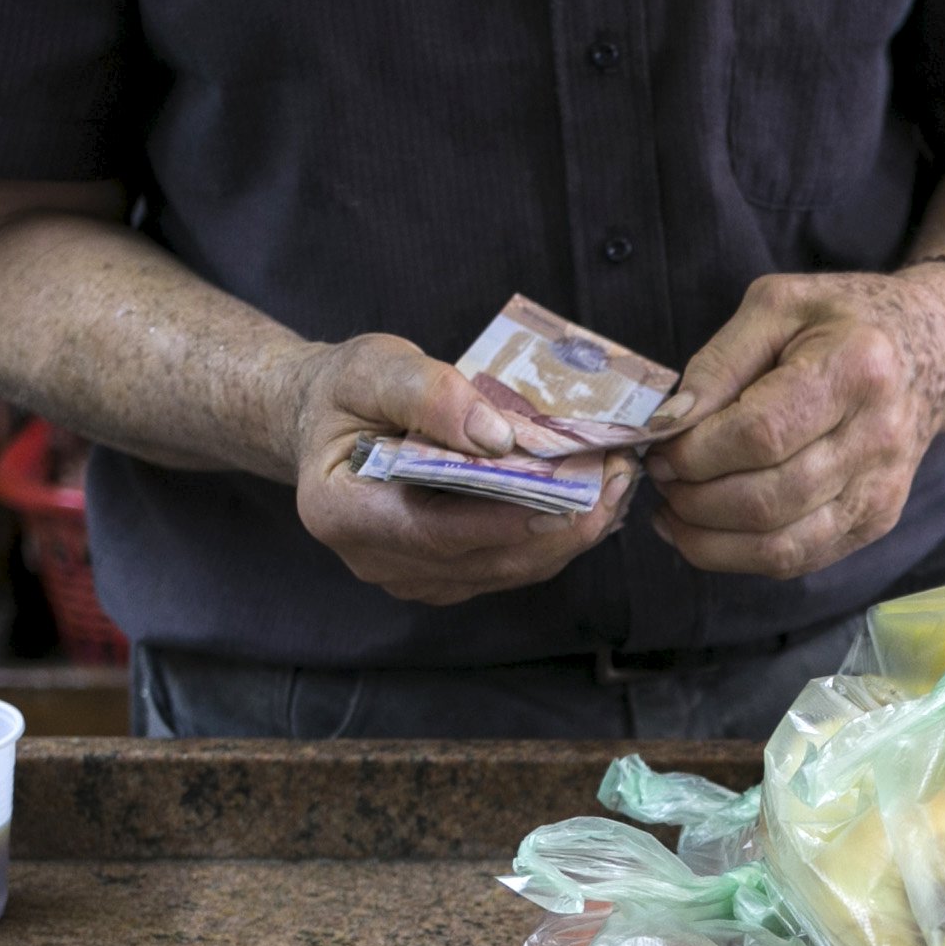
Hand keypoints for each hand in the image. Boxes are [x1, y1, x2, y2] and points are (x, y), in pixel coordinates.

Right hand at [285, 334, 636, 606]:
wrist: (326, 421)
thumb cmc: (344, 392)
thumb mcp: (372, 368)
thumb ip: (427, 394)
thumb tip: (495, 436)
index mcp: (342, 513)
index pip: (434, 531)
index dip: (505, 519)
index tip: (569, 496)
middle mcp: (376, 560)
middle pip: (483, 559)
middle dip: (559, 524)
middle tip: (618, 478)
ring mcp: (412, 576)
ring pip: (507, 570)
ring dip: (568, 533)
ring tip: (617, 484)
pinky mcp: (445, 577)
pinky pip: (509, 565)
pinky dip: (553, 535)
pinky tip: (591, 499)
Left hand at [647, 268, 944, 579]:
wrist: (930, 352)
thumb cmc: (844, 322)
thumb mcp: (776, 307)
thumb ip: (718, 363)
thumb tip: (669, 424)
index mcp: (855, 370)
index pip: (761, 435)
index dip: (697, 452)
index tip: (662, 445)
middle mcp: (877, 439)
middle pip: (767, 499)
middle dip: (695, 498)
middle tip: (662, 477)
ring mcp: (881, 490)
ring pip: (779, 546)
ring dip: (708, 538)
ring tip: (673, 509)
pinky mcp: (875, 522)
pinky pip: (796, 560)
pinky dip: (737, 556)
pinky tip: (704, 531)